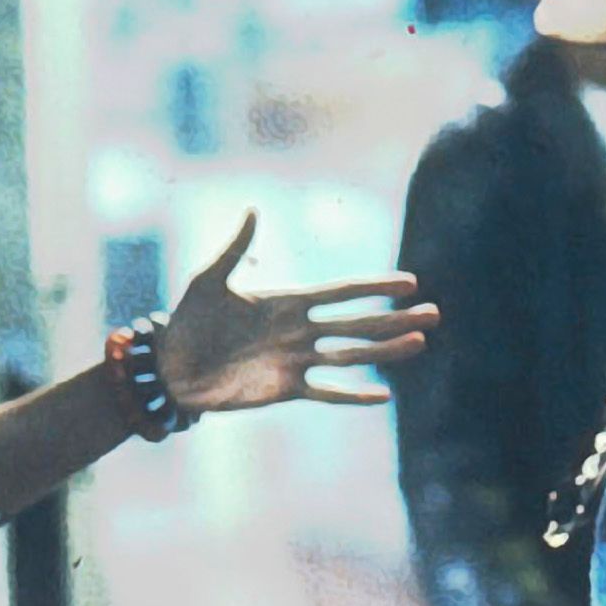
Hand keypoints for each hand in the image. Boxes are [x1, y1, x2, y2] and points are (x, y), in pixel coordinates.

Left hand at [158, 211, 437, 412]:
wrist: (171, 366)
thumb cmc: (188, 320)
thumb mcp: (209, 279)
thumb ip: (235, 248)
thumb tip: (252, 209)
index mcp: (288, 301)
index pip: (341, 292)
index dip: (374, 287)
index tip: (409, 283)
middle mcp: (300, 330)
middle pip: (358, 323)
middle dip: (395, 318)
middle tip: (433, 313)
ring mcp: (296, 361)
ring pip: (352, 355)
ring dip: (386, 351)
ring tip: (420, 343)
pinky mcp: (285, 390)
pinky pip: (327, 392)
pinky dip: (354, 395)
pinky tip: (383, 395)